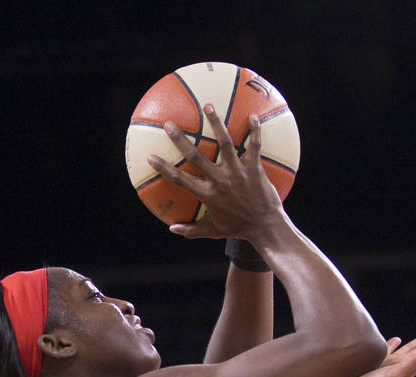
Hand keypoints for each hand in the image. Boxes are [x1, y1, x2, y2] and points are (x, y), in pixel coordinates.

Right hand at [147, 105, 284, 241]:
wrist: (264, 227)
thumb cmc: (238, 228)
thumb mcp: (213, 231)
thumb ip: (192, 230)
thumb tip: (172, 229)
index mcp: (207, 194)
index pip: (180, 179)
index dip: (164, 168)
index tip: (150, 156)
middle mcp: (220, 180)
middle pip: (196, 156)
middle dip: (181, 139)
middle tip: (169, 124)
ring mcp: (237, 172)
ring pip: (224, 143)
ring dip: (216, 123)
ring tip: (208, 105)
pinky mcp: (254, 168)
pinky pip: (254, 145)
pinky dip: (255, 130)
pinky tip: (253, 116)